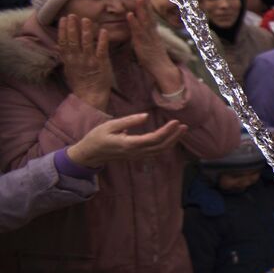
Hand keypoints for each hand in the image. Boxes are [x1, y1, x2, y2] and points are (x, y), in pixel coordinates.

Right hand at [58, 15, 114, 110]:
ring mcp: (90, 61)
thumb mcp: (69, 69)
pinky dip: (102, 40)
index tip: (63, 19)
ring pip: (87, 43)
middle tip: (73, 15)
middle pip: (73, 40)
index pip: (64, 42)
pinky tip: (103, 31)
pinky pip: (102, 50)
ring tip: (87, 19)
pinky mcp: (102, 64)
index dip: (63, 30)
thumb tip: (57, 45)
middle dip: (73, 27)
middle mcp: (78, 59)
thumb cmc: (81, 82)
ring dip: (86, 31)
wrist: (91, 96)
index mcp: (69, 60)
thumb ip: (64, 56)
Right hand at [67, 113, 187, 167]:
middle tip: (184, 126)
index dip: (167, 131)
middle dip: (174, 137)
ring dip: (172, 141)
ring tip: (181, 130)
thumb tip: (146, 116)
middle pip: (160, 146)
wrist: (89, 154)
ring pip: (159, 151)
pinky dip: (165, 145)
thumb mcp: (110, 125)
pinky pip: (155, 152)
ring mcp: (136, 156)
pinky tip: (171, 138)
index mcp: (128, 144)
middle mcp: (135, 152)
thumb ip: (129, 121)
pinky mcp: (137, 156)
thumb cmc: (97, 137)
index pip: (154, 139)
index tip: (176, 122)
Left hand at [127, 0, 182, 93]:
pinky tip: (130, 15)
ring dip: (141, 9)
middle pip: (149, 15)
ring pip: (145, 20)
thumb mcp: (149, 46)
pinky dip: (134, 22)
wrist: (162, 69)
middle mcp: (151, 33)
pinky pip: (138, 31)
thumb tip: (139, 34)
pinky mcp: (143, 43)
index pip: (150, 17)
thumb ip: (144, 38)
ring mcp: (148, 37)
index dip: (147, 6)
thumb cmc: (154, 60)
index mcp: (152, 33)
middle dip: (146, 3)